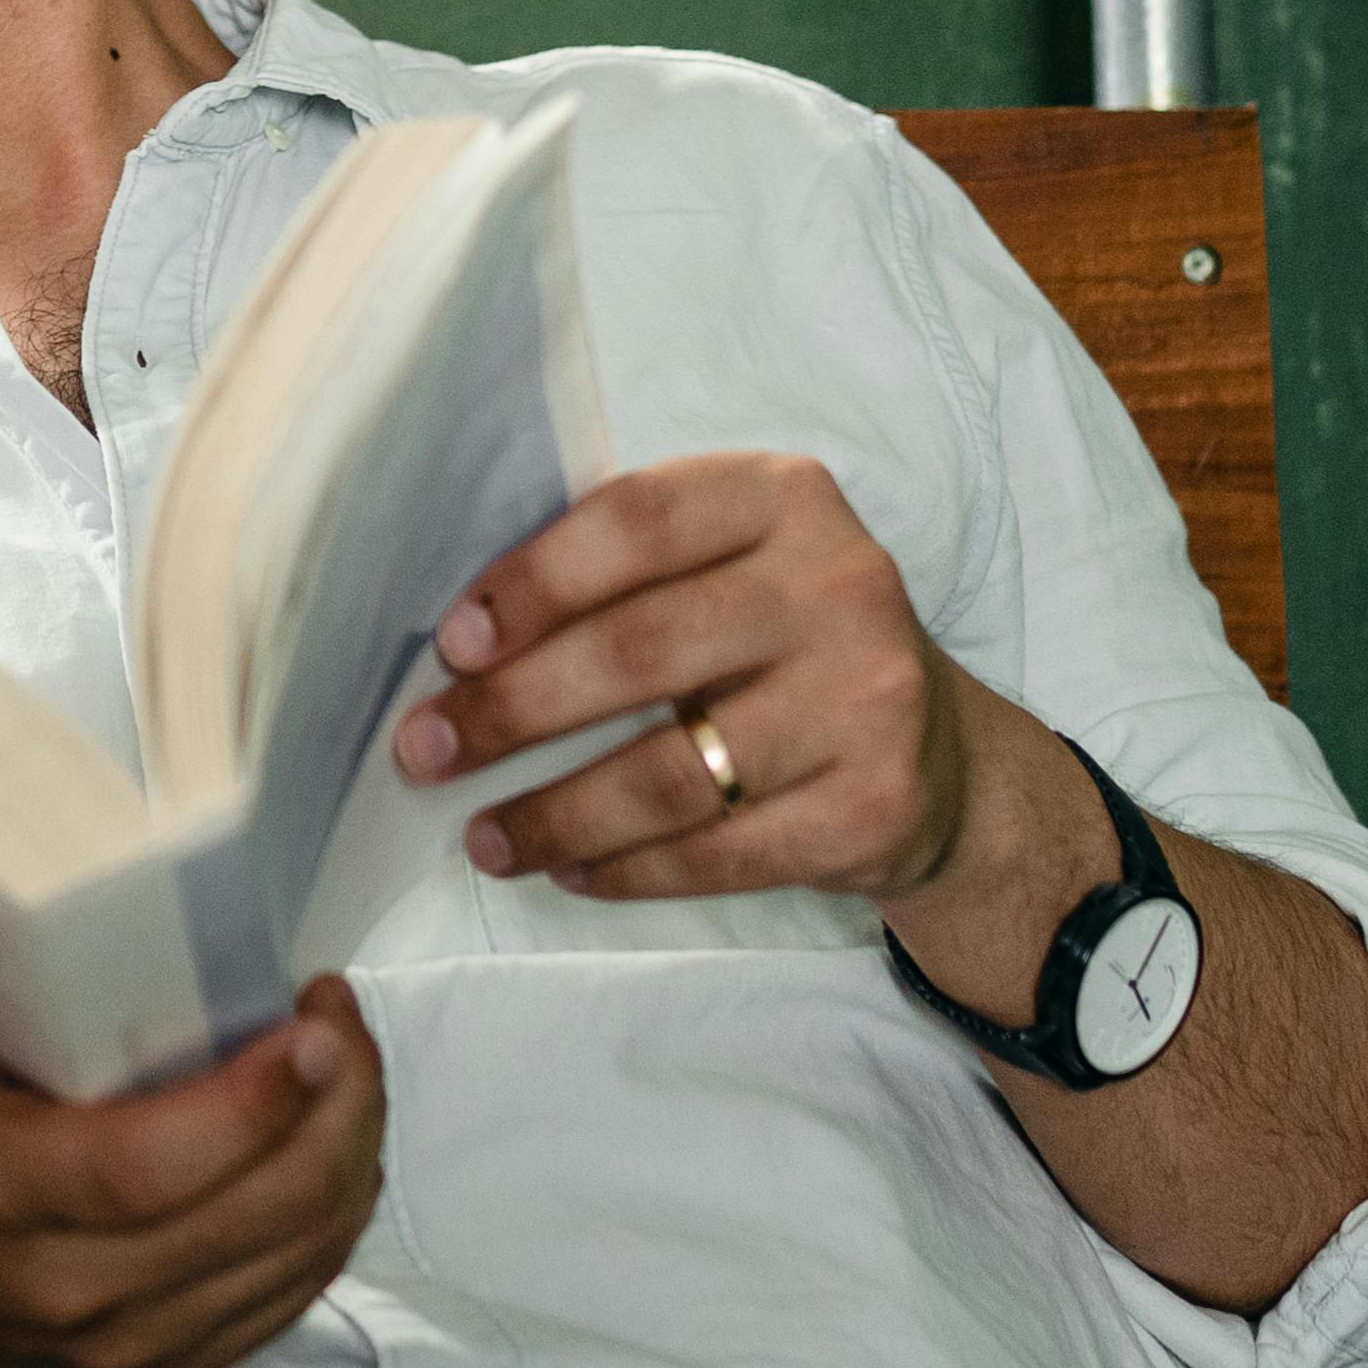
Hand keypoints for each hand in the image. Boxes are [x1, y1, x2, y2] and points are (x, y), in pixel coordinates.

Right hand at [0, 917, 381, 1367]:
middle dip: (339, 1103)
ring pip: (303, 1250)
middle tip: (334, 1009)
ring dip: (349, 1143)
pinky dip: (333, 1201)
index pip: (140, 1171)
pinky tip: (321, 1130)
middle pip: (259, 1212)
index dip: (248, 1104)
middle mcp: (69, 1291)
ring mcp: (130, 1347)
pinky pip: (300, 1284)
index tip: (311, 1027)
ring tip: (336, 1053)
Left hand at [389, 450, 986, 901]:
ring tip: (484, 839)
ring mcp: (869, 699)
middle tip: (425, 751)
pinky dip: (628, 870)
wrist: (943, 759)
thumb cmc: (782, 646)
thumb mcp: (730, 568)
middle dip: (511, 711)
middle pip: (637, 651)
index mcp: (785, 497)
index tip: (452, 644)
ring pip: (670, 772)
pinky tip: (571, 871)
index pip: (636, 521)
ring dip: (555, 814)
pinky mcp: (877, 807)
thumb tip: (459, 647)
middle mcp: (840, 585)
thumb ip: (624, 574)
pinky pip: (718, 852)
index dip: (532, 582)